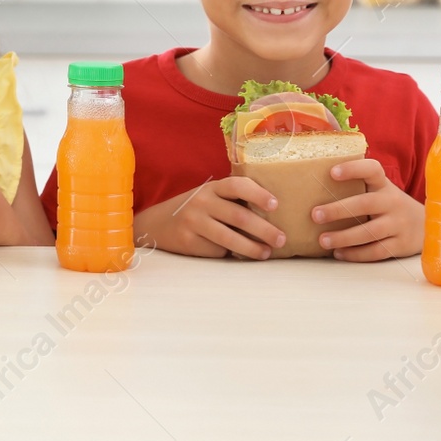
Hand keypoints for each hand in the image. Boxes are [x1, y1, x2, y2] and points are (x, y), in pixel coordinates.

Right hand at [133, 177, 286, 258]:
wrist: (158, 224)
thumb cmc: (197, 211)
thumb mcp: (211, 198)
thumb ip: (234, 201)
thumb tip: (276, 216)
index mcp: (212, 188)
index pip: (237, 185)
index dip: (258, 193)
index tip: (275, 205)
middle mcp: (201, 201)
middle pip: (239, 215)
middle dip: (264, 230)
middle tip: (281, 239)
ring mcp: (192, 221)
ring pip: (229, 238)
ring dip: (252, 248)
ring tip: (266, 253)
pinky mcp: (188, 240)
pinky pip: (216, 251)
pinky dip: (229, 255)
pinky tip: (235, 255)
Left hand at [313, 159, 423, 260]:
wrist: (424, 225)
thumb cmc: (386, 204)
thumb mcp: (377, 190)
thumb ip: (354, 185)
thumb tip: (306, 181)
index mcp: (382, 184)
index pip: (371, 170)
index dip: (353, 169)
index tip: (332, 172)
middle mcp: (392, 202)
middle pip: (365, 204)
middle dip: (338, 210)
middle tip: (315, 215)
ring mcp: (398, 224)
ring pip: (370, 232)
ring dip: (344, 237)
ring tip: (322, 240)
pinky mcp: (400, 245)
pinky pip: (377, 251)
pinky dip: (356, 254)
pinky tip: (339, 253)